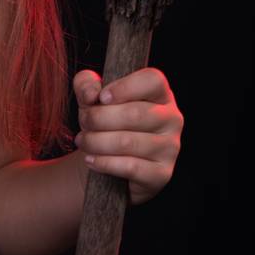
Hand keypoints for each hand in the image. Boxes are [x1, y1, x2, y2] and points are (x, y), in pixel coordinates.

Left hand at [71, 66, 183, 207]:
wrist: (110, 164)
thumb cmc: (105, 122)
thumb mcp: (92, 98)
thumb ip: (86, 84)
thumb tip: (91, 95)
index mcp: (160, 94)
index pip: (152, 80)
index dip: (125, 87)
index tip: (101, 97)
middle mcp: (171, 118)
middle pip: (135, 113)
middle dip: (99, 118)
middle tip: (83, 123)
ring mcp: (170, 147)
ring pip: (128, 142)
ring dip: (96, 142)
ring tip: (83, 141)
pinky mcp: (161, 173)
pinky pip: (130, 167)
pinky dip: (104, 163)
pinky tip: (90, 160)